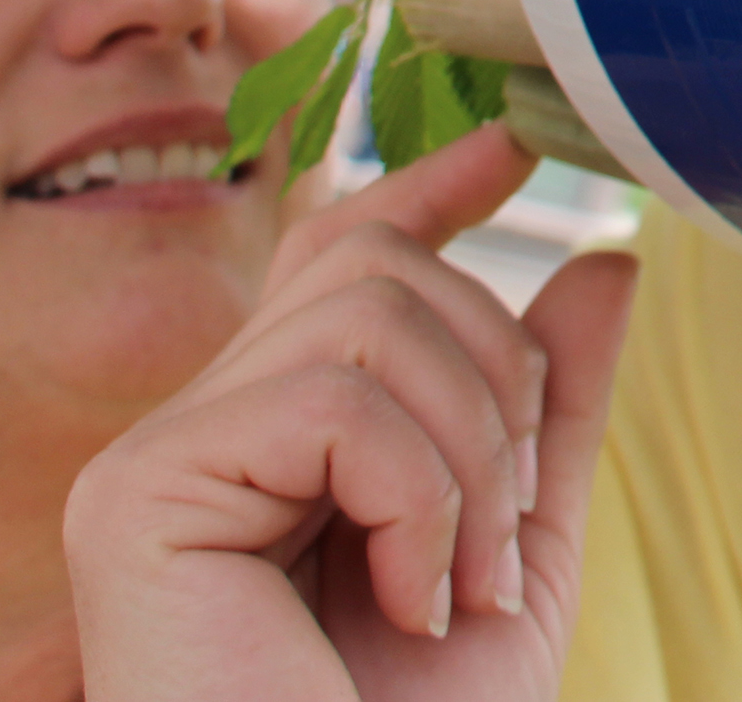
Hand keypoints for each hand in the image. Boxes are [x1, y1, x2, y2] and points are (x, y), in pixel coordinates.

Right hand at [65, 128, 638, 700]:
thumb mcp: (517, 557)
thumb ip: (552, 412)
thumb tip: (606, 261)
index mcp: (271, 447)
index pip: (334, 258)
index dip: (423, 186)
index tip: (513, 138)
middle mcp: (191, 437)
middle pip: (372, 266)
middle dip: (491, 379)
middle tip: (498, 536)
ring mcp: (149, 463)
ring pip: (365, 317)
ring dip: (467, 455)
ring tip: (451, 590)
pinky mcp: (135, 499)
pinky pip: (329, 403)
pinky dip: (413, 497)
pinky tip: (403, 603)